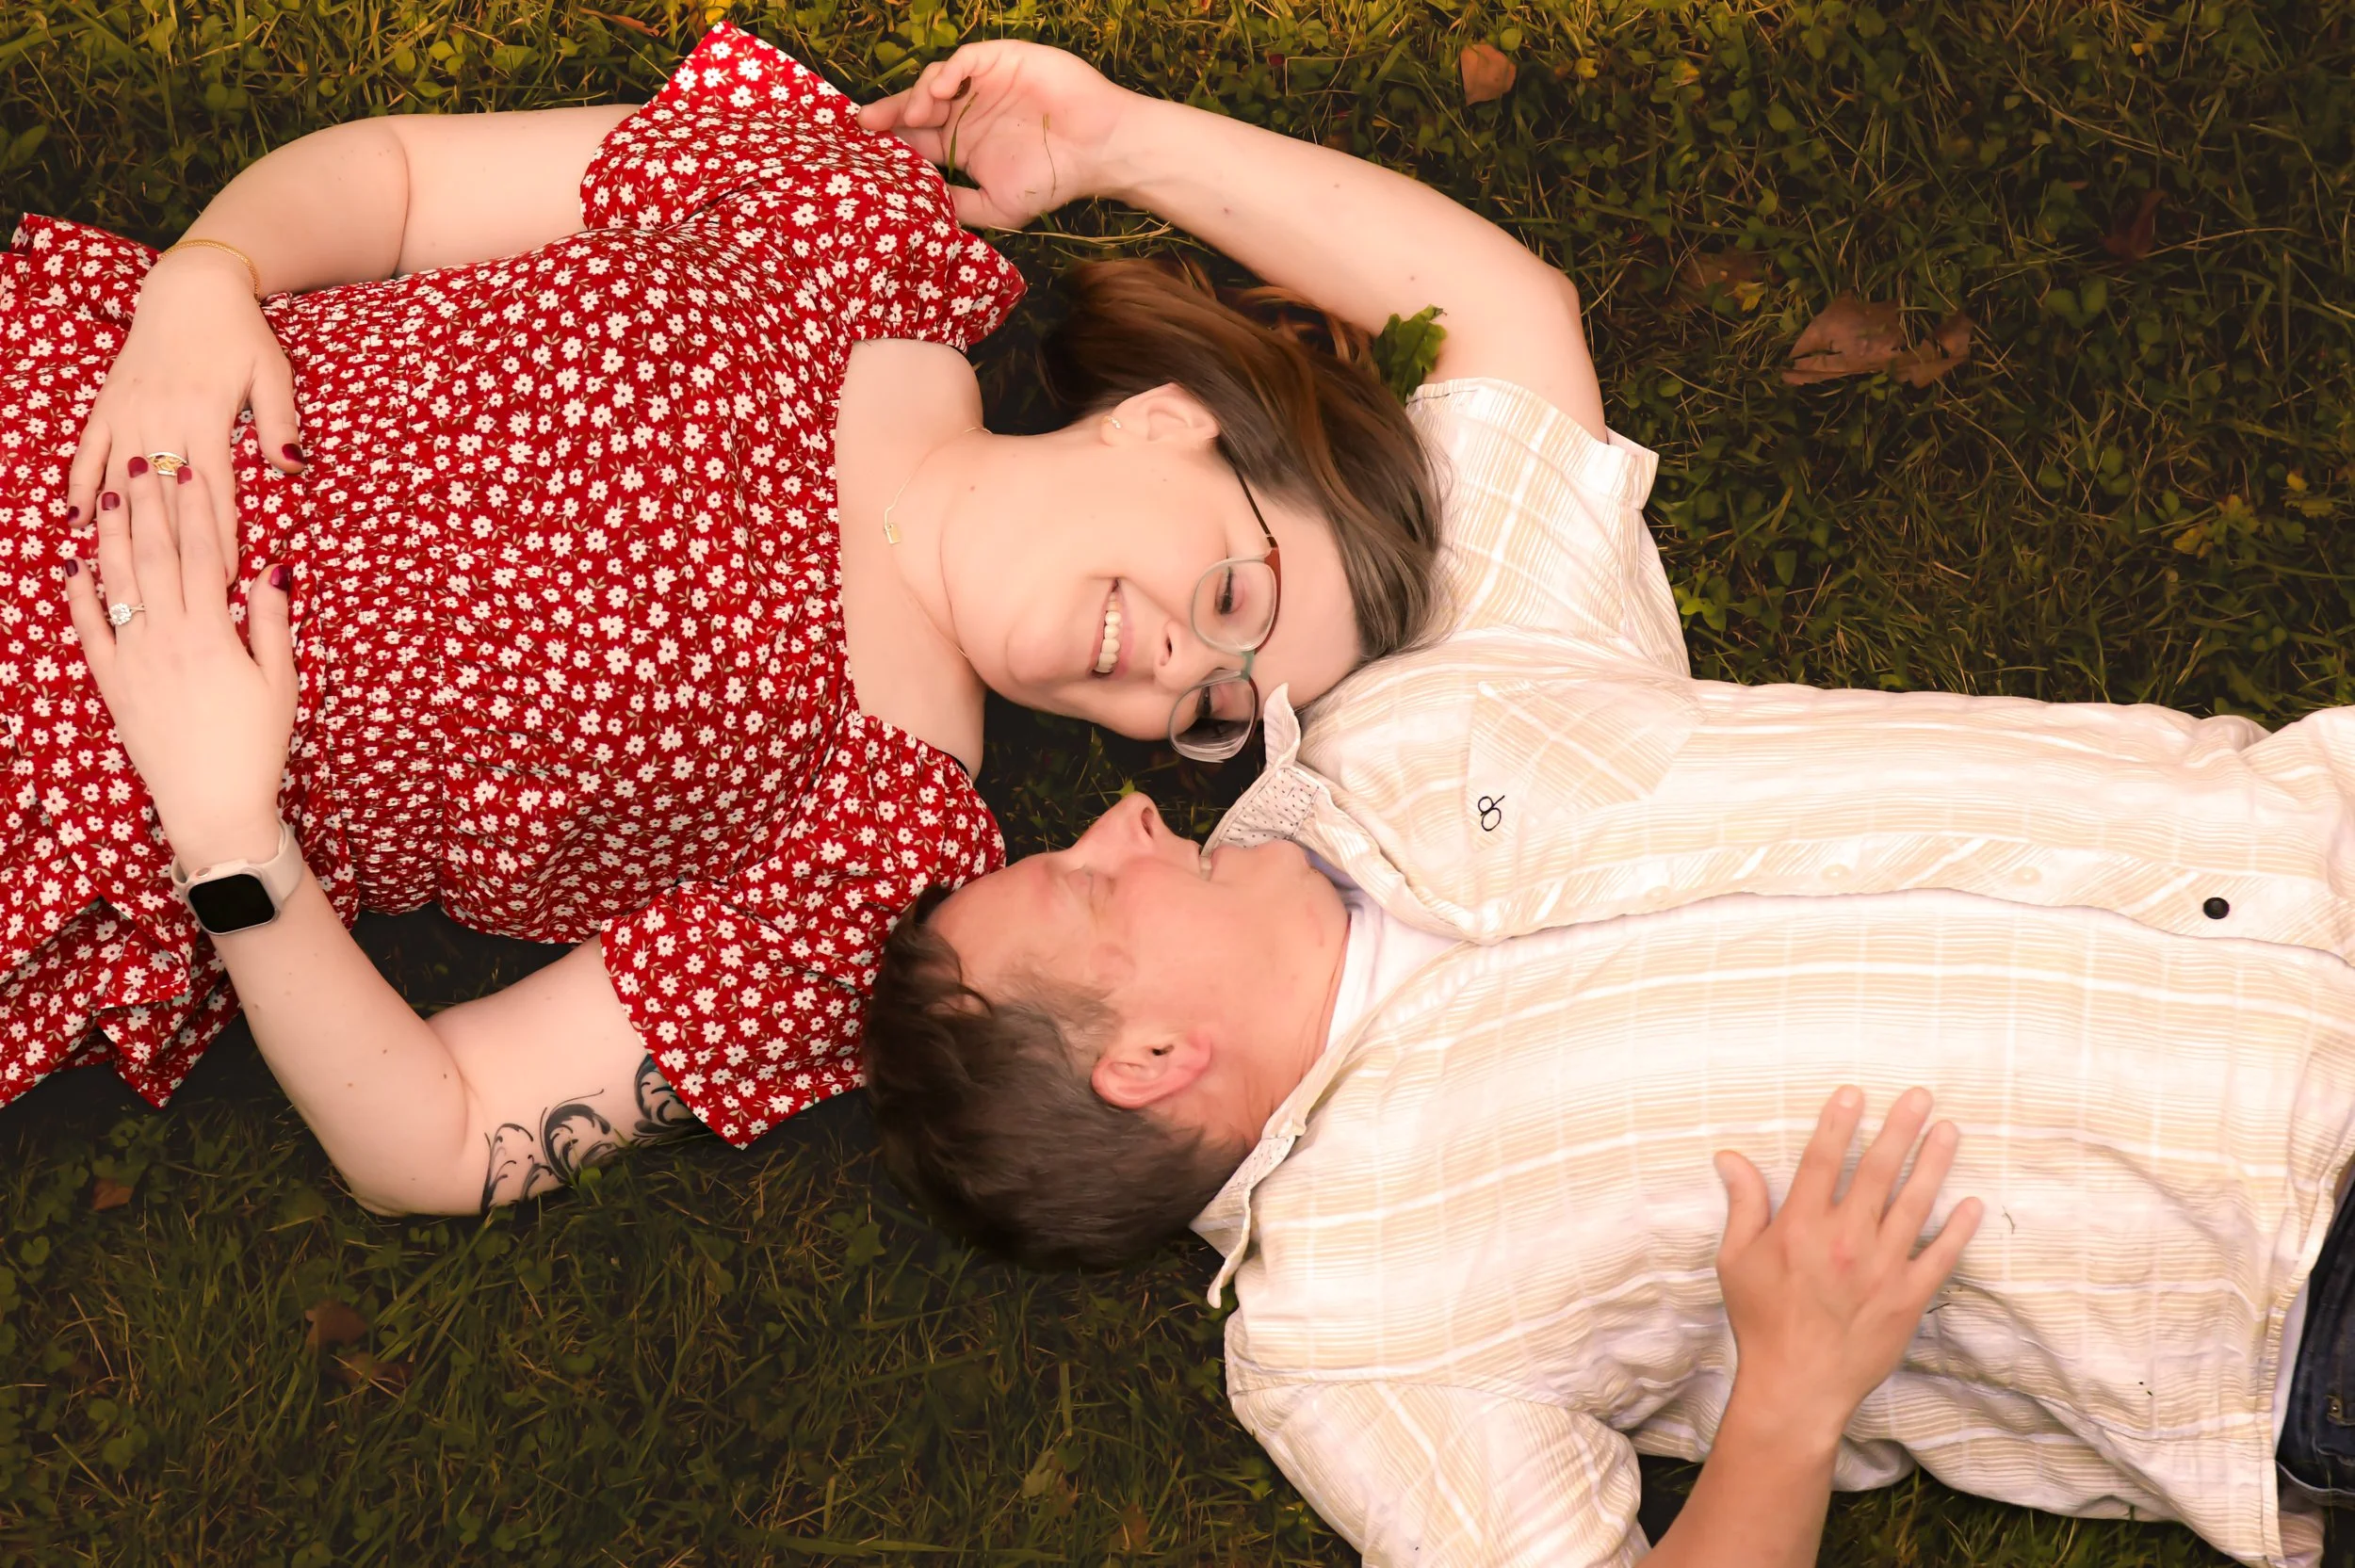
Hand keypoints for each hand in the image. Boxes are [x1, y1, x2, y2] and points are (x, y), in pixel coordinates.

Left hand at [63, 462, 296, 872]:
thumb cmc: (256, 746)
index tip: (193, 473)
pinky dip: (78, 596)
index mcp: (212, 635)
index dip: (198, 512)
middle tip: (148, 463)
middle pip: (156, 559)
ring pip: (118, 584)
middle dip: (152, 508)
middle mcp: (166, 639)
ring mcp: (133, 660)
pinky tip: (74, 565)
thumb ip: (271, 624)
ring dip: (115, 537)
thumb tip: (272, 569)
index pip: (203, 557)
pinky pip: (88, 630)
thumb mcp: (281, 684)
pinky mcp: (111, 684)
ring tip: (114, 497)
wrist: (213, 805)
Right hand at [65, 245, 305, 583]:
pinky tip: (76, 520)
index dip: (221, 539)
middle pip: (166, 497)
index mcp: (205, 417)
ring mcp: (129, 413)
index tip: (227, 580)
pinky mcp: (109, 405)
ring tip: (126, 571)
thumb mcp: (272, 373)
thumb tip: (293, 467)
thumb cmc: (240, 334)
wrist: (190, 289)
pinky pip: (89, 452)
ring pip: (123, 480)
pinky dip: (82, 486)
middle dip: (175, 548)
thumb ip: (278, 422)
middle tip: (181, 594)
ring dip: (125, 527)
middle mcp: (161, 418)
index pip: (214, 493)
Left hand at [855, 42, 1136, 229]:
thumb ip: (959, 204)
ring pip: (933, 80)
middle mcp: (967, 112)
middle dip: (888, 113)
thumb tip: (919, 210)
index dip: (891, 142)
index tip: (864, 150)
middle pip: (915, 106)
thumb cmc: (1054, 180)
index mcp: (962, 144)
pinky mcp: (1001, 60)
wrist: (1098, 150)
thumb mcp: (998, 206)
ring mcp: (983, 83)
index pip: (916, 140)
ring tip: (917, 116)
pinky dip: (946, 72)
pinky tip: (941, 91)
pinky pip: (964, 59)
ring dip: (917, 95)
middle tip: (865, 123)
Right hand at [1713, 1086, 1982, 1438]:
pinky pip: (1939, 1256)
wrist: (1797, 1386)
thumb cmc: (1762, 1322)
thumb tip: (1730, 1157)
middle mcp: (1845, 1239)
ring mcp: (1882, 1267)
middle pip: (1877, 1171)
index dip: (1839, 1123)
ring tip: (1949, 1131)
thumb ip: (1743, 1204)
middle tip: (1920, 1096)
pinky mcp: (1908, 1297)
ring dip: (1933, 1163)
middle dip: (1900, 1128)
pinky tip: (1971, 1203)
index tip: (1855, 1093)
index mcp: (1800, 1227)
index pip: (1822, 1160)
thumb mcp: (1736, 1260)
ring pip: (1914, 1203)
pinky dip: (1958, 1229)